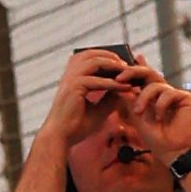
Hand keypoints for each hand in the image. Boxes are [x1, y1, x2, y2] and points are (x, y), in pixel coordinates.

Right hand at [42, 45, 131, 159]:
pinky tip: (126, 87)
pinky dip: (113, 83)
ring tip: (128, 71)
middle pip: (91, 53)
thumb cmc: (77, 125)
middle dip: (111, 56)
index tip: (122, 64)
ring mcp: (70, 79)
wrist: (62, 137)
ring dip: (114, 65)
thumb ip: (110, 97)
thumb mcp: (99, 109)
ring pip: (95, 61)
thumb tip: (126, 87)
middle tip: (127, 64)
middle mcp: (69, 75)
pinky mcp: (74, 87)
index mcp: (72, 78)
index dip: (105, 57)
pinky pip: (97, 80)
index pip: (88, 57)